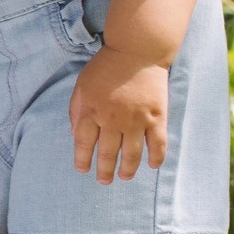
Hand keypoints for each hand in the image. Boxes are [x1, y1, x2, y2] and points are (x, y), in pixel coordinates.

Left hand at [68, 43, 169, 184]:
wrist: (136, 52)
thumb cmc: (104, 69)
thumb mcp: (81, 87)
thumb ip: (76, 111)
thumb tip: (76, 136)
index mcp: (89, 111)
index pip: (83, 143)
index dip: (82, 159)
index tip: (82, 170)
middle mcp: (111, 120)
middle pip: (107, 153)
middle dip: (104, 171)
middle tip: (103, 181)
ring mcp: (135, 120)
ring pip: (132, 154)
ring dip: (128, 169)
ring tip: (124, 177)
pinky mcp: (156, 117)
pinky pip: (157, 144)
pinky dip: (155, 158)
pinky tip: (152, 166)